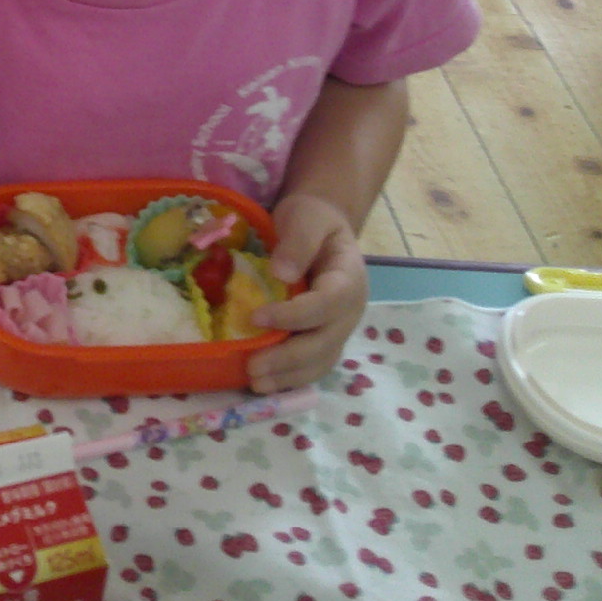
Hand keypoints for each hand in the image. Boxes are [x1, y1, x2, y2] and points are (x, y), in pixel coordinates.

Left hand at [246, 193, 369, 392]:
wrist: (321, 225)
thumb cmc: (312, 219)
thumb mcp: (305, 217)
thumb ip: (298, 240)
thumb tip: (282, 273)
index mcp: (349, 278)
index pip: (327, 304)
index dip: (294, 316)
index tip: (257, 317)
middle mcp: (349, 311)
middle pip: (325, 342)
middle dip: (288, 358)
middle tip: (252, 366)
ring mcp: (338, 329)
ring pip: (320, 361)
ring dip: (289, 377)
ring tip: (255, 383)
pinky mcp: (324, 339)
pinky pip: (312, 365)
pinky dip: (290, 378)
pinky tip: (264, 384)